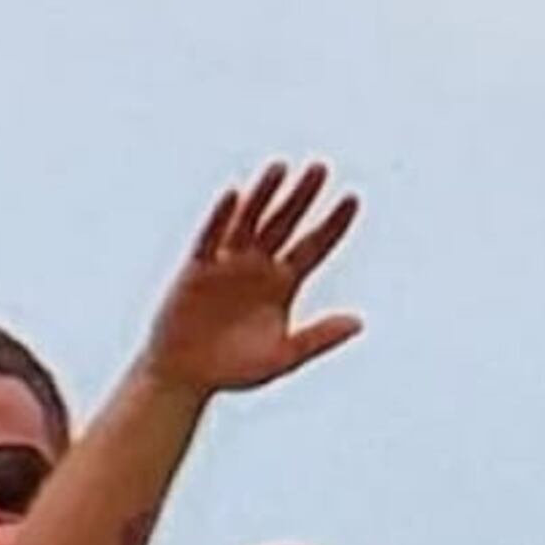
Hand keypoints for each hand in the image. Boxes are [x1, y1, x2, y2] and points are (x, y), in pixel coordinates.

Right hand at [138, 162, 362, 400]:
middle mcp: (258, 265)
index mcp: (283, 283)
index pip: (314, 246)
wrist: (186, 376)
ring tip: (280, 168)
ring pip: (249, 221)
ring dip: (264, 195)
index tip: (353, 198)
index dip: (333, 223)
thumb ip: (319, 338)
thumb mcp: (283, 357)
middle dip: (302, 197)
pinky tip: (234, 195)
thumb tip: (358, 322)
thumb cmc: (235, 369)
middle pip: (285, 223)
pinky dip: (222, 218)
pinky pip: (211, 238)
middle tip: (321, 168)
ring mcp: (228, 263)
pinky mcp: (197, 268)